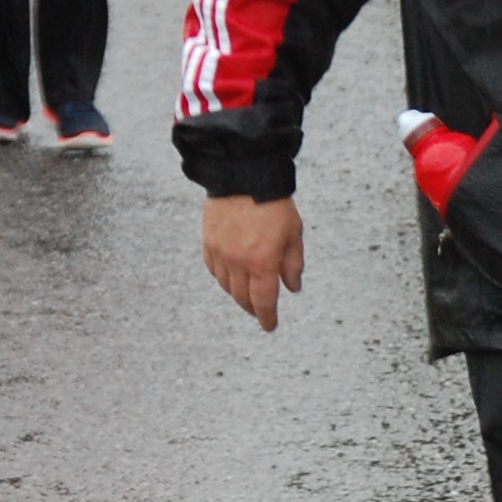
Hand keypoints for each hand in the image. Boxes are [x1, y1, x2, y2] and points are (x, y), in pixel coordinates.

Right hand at [202, 195, 303, 333]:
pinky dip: (222, 278)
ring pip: (226, 286)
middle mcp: (238, 262)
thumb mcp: (294, 234)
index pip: (263, 302)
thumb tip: (292, 287)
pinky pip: (213, 269)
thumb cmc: (274, 204)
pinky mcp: (208, 242)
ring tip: (246, 294)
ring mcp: (220, 253)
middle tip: (260, 311)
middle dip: (252, 308)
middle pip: (242, 298)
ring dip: (237, 294)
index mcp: (263, 263)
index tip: (269, 326)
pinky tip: (230, 277)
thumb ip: (293, 264)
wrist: (244, 176)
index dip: (267, 317)